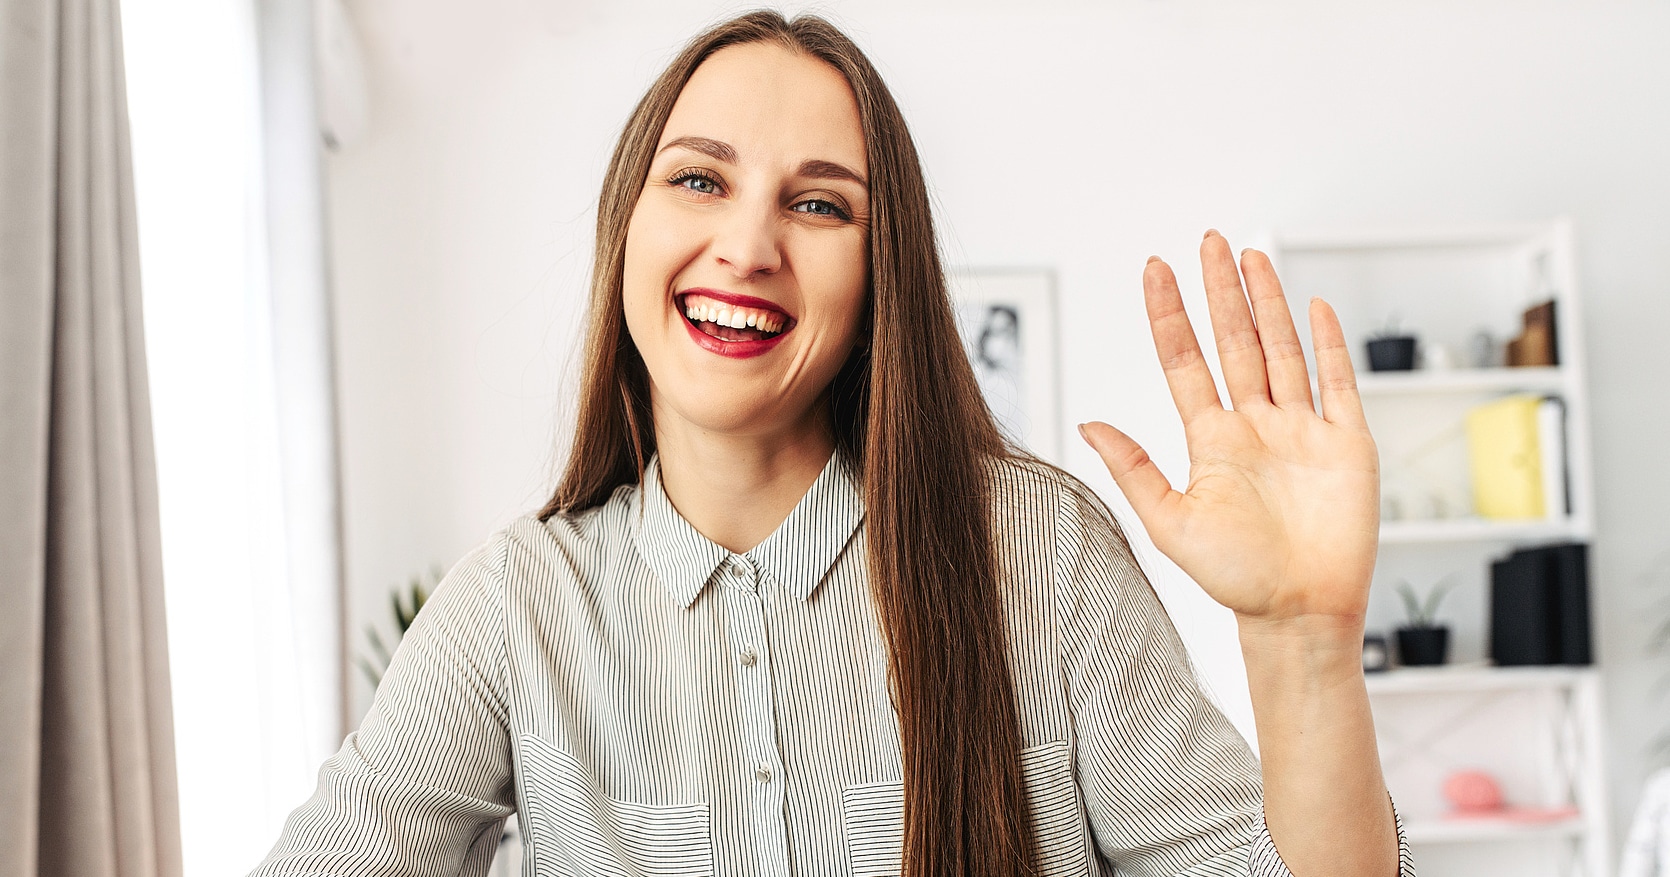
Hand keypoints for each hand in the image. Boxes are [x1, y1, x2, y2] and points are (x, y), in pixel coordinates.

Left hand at [1079, 231, 1379, 625]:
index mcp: (1211, 440)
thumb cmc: (1234, 578)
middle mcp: (1255, 426)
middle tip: (1207, 241)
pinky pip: (1339, 383)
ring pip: (1282, 351)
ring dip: (1268, 304)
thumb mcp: (1169, 523)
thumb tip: (1089, 425)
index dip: (1170, 315)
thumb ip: (1133, 469)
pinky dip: (1330, 345)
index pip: (1185, 361)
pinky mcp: (1346, 444)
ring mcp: (1302, 431)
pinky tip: (1315, 307)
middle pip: (1235, 342)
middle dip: (1220, 292)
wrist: (1298, 614)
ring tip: (1250, 257)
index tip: (1155, 269)